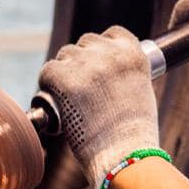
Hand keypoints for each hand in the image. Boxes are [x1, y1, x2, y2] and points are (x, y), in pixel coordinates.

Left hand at [38, 26, 158, 188]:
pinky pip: (48, 70)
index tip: (99, 62)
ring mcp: (87, 65)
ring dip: (65, 71)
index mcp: (134, 55)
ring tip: (69, 96)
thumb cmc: (134, 135)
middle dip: (82, 60)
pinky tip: (56, 99)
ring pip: (65, 55)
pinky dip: (48, 83)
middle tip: (81, 86)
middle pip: (85, 42)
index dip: (103, 47)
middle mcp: (111, 54)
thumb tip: (105, 76)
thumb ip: (124, 76)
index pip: (112, 34)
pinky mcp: (66, 79)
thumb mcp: (140, 93)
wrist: (126, 155)